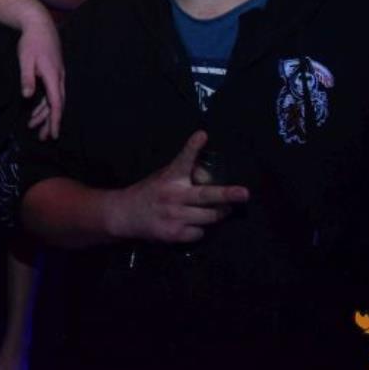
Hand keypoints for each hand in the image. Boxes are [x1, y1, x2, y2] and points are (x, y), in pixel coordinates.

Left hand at [17, 15, 64, 139]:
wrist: (39, 24)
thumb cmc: (31, 41)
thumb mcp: (25, 59)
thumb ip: (27, 77)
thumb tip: (27, 96)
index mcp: (53, 75)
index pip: (56, 103)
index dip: (55, 120)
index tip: (54, 134)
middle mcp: (59, 77)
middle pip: (57, 105)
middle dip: (51, 122)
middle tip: (44, 138)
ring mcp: (57, 75)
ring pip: (54, 100)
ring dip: (45, 115)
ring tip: (35, 128)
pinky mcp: (53, 73)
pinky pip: (51, 93)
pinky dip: (44, 104)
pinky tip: (35, 112)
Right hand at [110, 131, 248, 242]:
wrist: (124, 214)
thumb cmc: (150, 192)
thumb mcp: (164, 177)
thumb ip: (185, 175)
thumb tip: (209, 175)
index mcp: (170, 177)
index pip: (183, 160)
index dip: (192, 148)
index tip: (202, 135)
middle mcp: (173, 195)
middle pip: (205, 195)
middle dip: (226, 194)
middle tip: (244, 193)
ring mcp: (174, 216)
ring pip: (210, 217)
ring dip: (218, 213)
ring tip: (220, 210)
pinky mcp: (174, 234)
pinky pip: (200, 232)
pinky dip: (200, 229)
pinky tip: (190, 223)